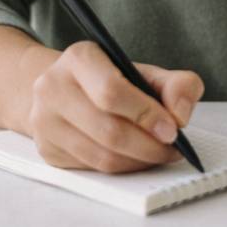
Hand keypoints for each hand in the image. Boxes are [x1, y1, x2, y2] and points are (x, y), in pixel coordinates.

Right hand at [27, 40, 204, 172]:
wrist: (62, 87)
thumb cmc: (109, 79)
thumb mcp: (142, 71)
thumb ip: (175, 84)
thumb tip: (181, 114)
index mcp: (79, 57)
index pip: (111, 91)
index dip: (145, 114)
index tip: (173, 129)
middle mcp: (53, 88)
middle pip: (108, 130)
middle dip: (149, 145)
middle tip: (173, 148)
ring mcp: (45, 122)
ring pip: (101, 156)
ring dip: (139, 161)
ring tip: (160, 154)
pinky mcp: (48, 151)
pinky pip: (93, 169)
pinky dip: (123, 168)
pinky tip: (138, 159)